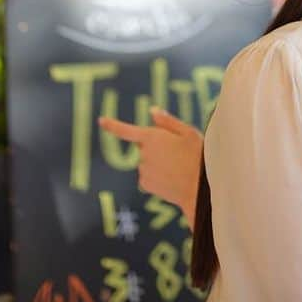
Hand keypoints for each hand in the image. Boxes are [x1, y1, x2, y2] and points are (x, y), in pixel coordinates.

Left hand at [99, 107, 203, 228]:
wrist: (200, 190)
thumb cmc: (198, 157)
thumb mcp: (189, 133)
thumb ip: (168, 121)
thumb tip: (153, 111)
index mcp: (151, 136)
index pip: (126, 130)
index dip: (112, 125)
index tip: (100, 120)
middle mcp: (143, 154)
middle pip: (145, 146)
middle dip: (156, 147)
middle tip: (178, 152)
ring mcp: (142, 170)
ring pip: (147, 162)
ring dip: (158, 163)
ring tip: (179, 167)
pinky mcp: (145, 184)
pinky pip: (148, 177)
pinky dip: (157, 176)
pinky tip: (172, 179)